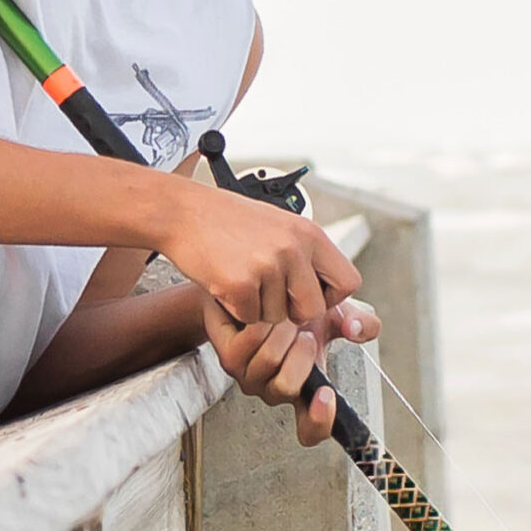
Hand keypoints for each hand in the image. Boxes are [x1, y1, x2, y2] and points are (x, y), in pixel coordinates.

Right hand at [161, 181, 362, 328]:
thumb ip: (304, 252)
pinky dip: (237, 310)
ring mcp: (267, 266)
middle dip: (292, 312)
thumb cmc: (226, 219)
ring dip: (258, 308)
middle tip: (268, 296)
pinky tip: (226, 284)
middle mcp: (293, 248)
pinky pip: (250, 318)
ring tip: (241, 278)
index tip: (306, 294)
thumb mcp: (278, 225)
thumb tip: (326, 286)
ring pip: (277, 317)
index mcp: (309, 234)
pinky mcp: (240, 283)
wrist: (181, 212)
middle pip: (313, 309)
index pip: (348, 281)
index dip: (330, 298)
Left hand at [201, 293, 381, 446]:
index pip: (311, 429)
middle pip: (287, 390)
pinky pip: (247, 346)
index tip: (328, 394)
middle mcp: (275, 389)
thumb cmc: (296, 307)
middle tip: (304, 330)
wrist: (255, 287)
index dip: (320, 422)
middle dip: (301, 354)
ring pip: (268, 364)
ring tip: (283, 316)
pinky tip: (264, 313)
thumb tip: (357, 329)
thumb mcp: (337, 314)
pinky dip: (261, 325)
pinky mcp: (229, 358)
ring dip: (282, 333)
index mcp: (305, 389)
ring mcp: (250, 377)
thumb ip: (360, 324)